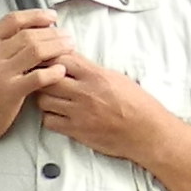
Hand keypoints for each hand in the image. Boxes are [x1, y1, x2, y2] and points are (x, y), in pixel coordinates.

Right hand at [0, 8, 74, 152]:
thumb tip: (24, 33)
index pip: (13, 20)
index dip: (36, 16)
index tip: (51, 17)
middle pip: (28, 34)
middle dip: (52, 33)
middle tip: (66, 36)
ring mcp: (0, 73)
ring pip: (35, 51)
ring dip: (57, 48)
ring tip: (69, 48)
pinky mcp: (10, 92)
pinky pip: (37, 77)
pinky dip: (53, 72)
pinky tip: (62, 71)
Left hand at [40, 58, 190, 190]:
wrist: (148, 133)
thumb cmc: (137, 105)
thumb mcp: (117, 78)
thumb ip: (92, 70)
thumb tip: (72, 60)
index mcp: (95, 75)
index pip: (61, 58)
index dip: (51, 58)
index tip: (49, 60)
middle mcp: (84, 92)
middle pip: (46, 78)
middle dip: (42, 77)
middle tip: (43, 79)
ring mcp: (79, 113)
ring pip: (43, 100)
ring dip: (43, 97)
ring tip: (51, 97)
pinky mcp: (77, 131)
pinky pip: (49, 121)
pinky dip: (49, 117)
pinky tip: (57, 115)